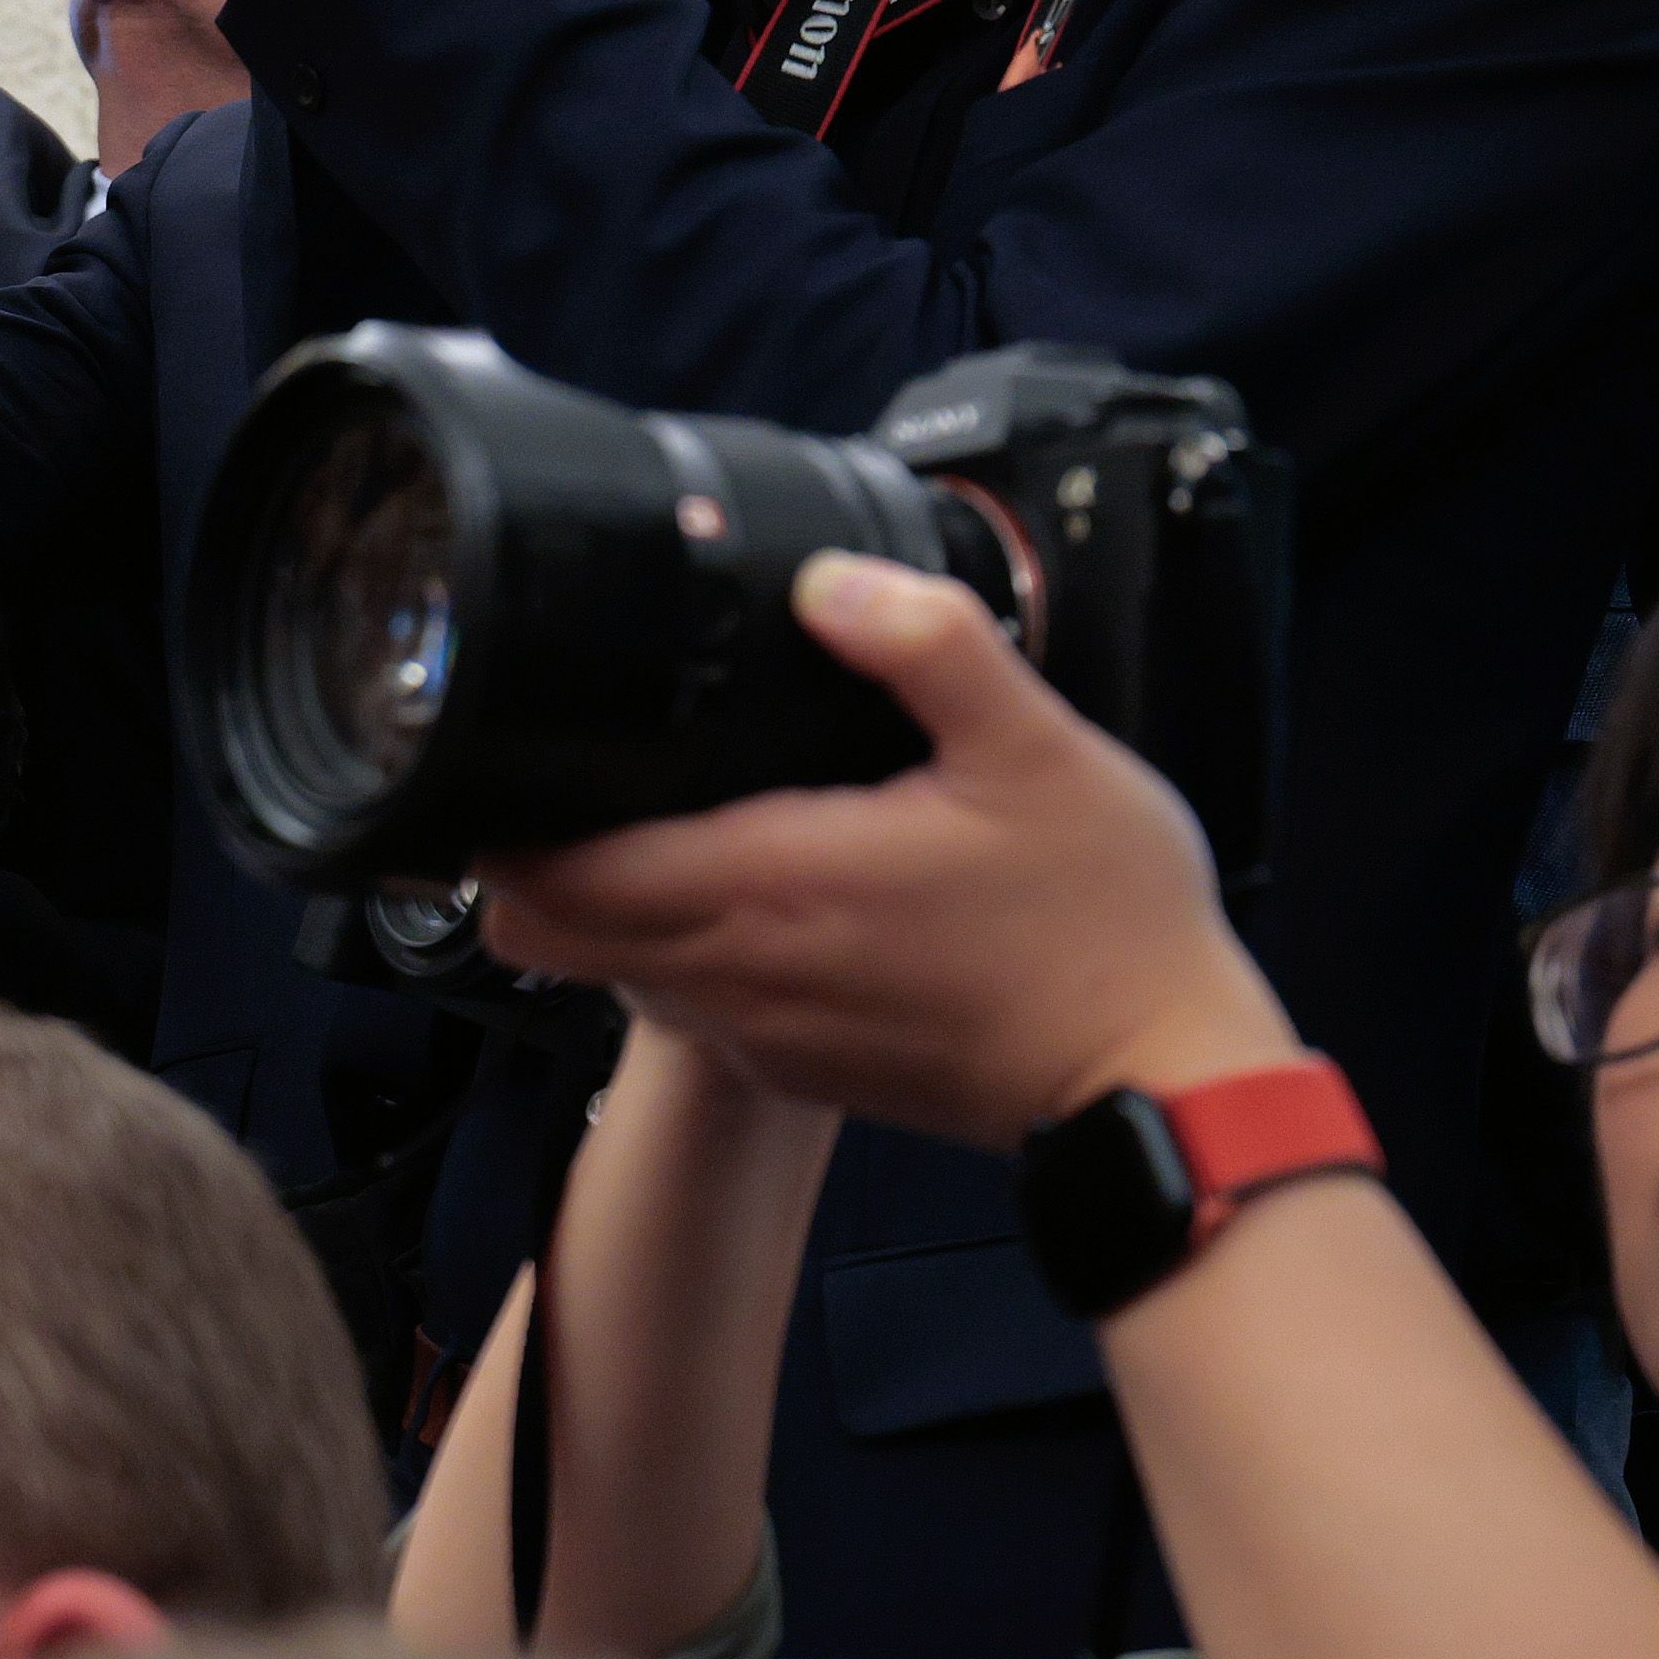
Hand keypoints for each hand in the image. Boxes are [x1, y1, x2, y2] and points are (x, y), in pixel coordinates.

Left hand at [480, 552, 1299, 1143]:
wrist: (1154, 1077)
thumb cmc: (1104, 922)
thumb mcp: (1037, 749)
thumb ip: (929, 647)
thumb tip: (832, 581)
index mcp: (768, 886)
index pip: (552, 882)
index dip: (505, 827)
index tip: (517, 764)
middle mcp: (735, 975)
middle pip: (544, 936)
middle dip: (533, 863)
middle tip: (572, 785)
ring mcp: (757, 1035)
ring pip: (606, 976)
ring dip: (605, 910)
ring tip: (656, 828)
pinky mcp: (794, 1071)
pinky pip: (684, 1012)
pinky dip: (674, 959)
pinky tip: (746, 898)